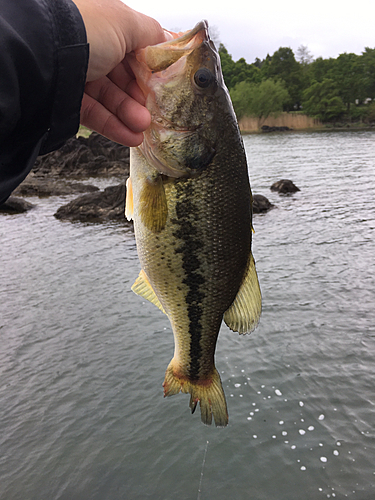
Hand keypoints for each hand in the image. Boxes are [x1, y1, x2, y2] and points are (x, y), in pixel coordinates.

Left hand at [72, 0, 164, 145]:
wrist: (46, 55)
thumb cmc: (85, 31)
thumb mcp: (126, 23)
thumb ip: (151, 33)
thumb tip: (166, 41)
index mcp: (104, 26)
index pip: (134, 50)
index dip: (149, 70)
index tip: (163, 86)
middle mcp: (91, 49)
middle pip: (123, 78)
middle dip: (141, 98)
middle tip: (155, 111)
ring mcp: (79, 75)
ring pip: (111, 99)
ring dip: (130, 115)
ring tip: (143, 127)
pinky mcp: (69, 99)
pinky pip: (96, 115)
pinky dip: (114, 127)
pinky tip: (130, 136)